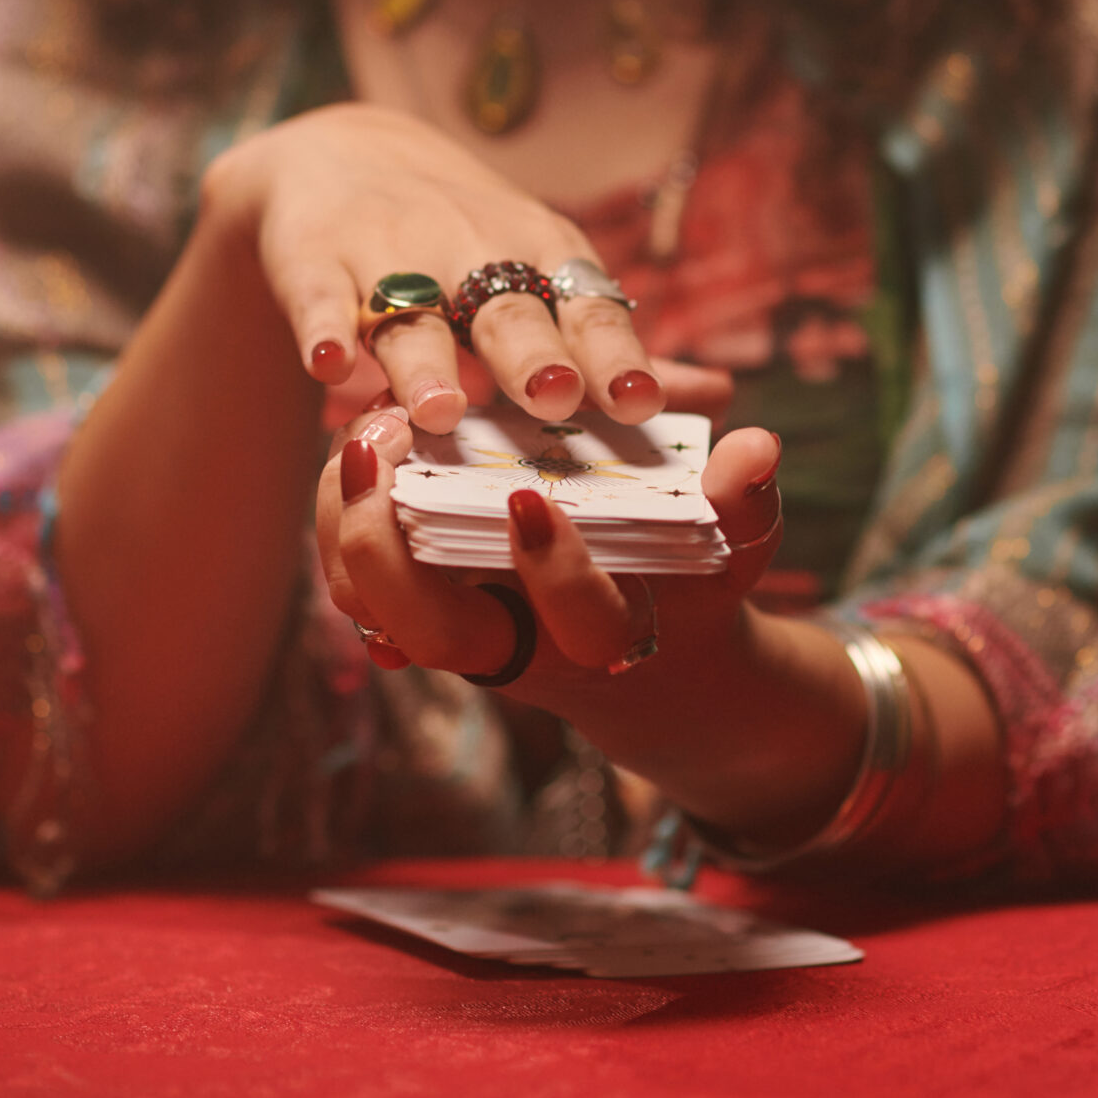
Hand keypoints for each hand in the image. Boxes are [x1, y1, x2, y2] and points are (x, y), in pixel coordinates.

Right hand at [204, 103, 663, 431]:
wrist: (339, 157)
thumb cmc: (466, 244)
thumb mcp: (540, 276)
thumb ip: (611, 347)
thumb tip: (719, 395)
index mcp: (540, 256)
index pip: (584, 306)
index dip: (610, 352)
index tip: (637, 401)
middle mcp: (470, 249)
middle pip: (505, 308)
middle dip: (531, 352)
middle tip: (555, 395)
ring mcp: (387, 252)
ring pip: (408, 311)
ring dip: (424, 361)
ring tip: (441, 411)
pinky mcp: (312, 256)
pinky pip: (316, 296)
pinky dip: (321, 327)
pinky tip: (329, 365)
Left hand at [314, 405, 782, 699]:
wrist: (653, 661)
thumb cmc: (693, 585)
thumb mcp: (733, 545)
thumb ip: (742, 499)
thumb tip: (756, 447)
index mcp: (606, 634)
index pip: (577, 621)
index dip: (553, 570)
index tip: (532, 495)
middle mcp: (524, 647)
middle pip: (435, 634)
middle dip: (392, 552)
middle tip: (384, 451)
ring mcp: (465, 635)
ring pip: (376, 609)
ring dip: (351, 527)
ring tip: (361, 436)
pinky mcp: (426, 610)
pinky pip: (358, 585)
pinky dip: (342, 524)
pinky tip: (353, 453)